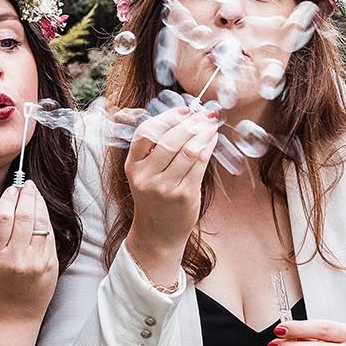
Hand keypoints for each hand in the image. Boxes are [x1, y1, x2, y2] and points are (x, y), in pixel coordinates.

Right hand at [0, 180, 58, 324]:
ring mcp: (36, 262)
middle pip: (25, 216)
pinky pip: (50, 236)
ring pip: (41, 223)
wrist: (11, 316)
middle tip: (27, 184)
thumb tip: (9, 203)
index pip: (3, 217)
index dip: (10, 197)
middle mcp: (16, 258)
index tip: (13, 187)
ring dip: (39, 204)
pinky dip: (46, 220)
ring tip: (35, 193)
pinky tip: (42, 211)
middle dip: (27, 195)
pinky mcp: (50, 266)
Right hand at [124, 107, 220, 265]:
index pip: (146, 132)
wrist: (158, 235)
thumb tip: (183, 118)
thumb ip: (157, 150)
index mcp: (133, 166)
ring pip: (188, 150)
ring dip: (203, 133)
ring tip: (211, 124)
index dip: (167, 117)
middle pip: (170, 139)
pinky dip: (208, 147)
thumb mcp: (145, 175)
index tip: (184, 110)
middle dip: (191, 122)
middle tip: (205, 114)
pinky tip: (212, 140)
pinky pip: (200, 164)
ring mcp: (165, 187)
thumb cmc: (155, 200)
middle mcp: (146, 176)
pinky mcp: (184, 195)